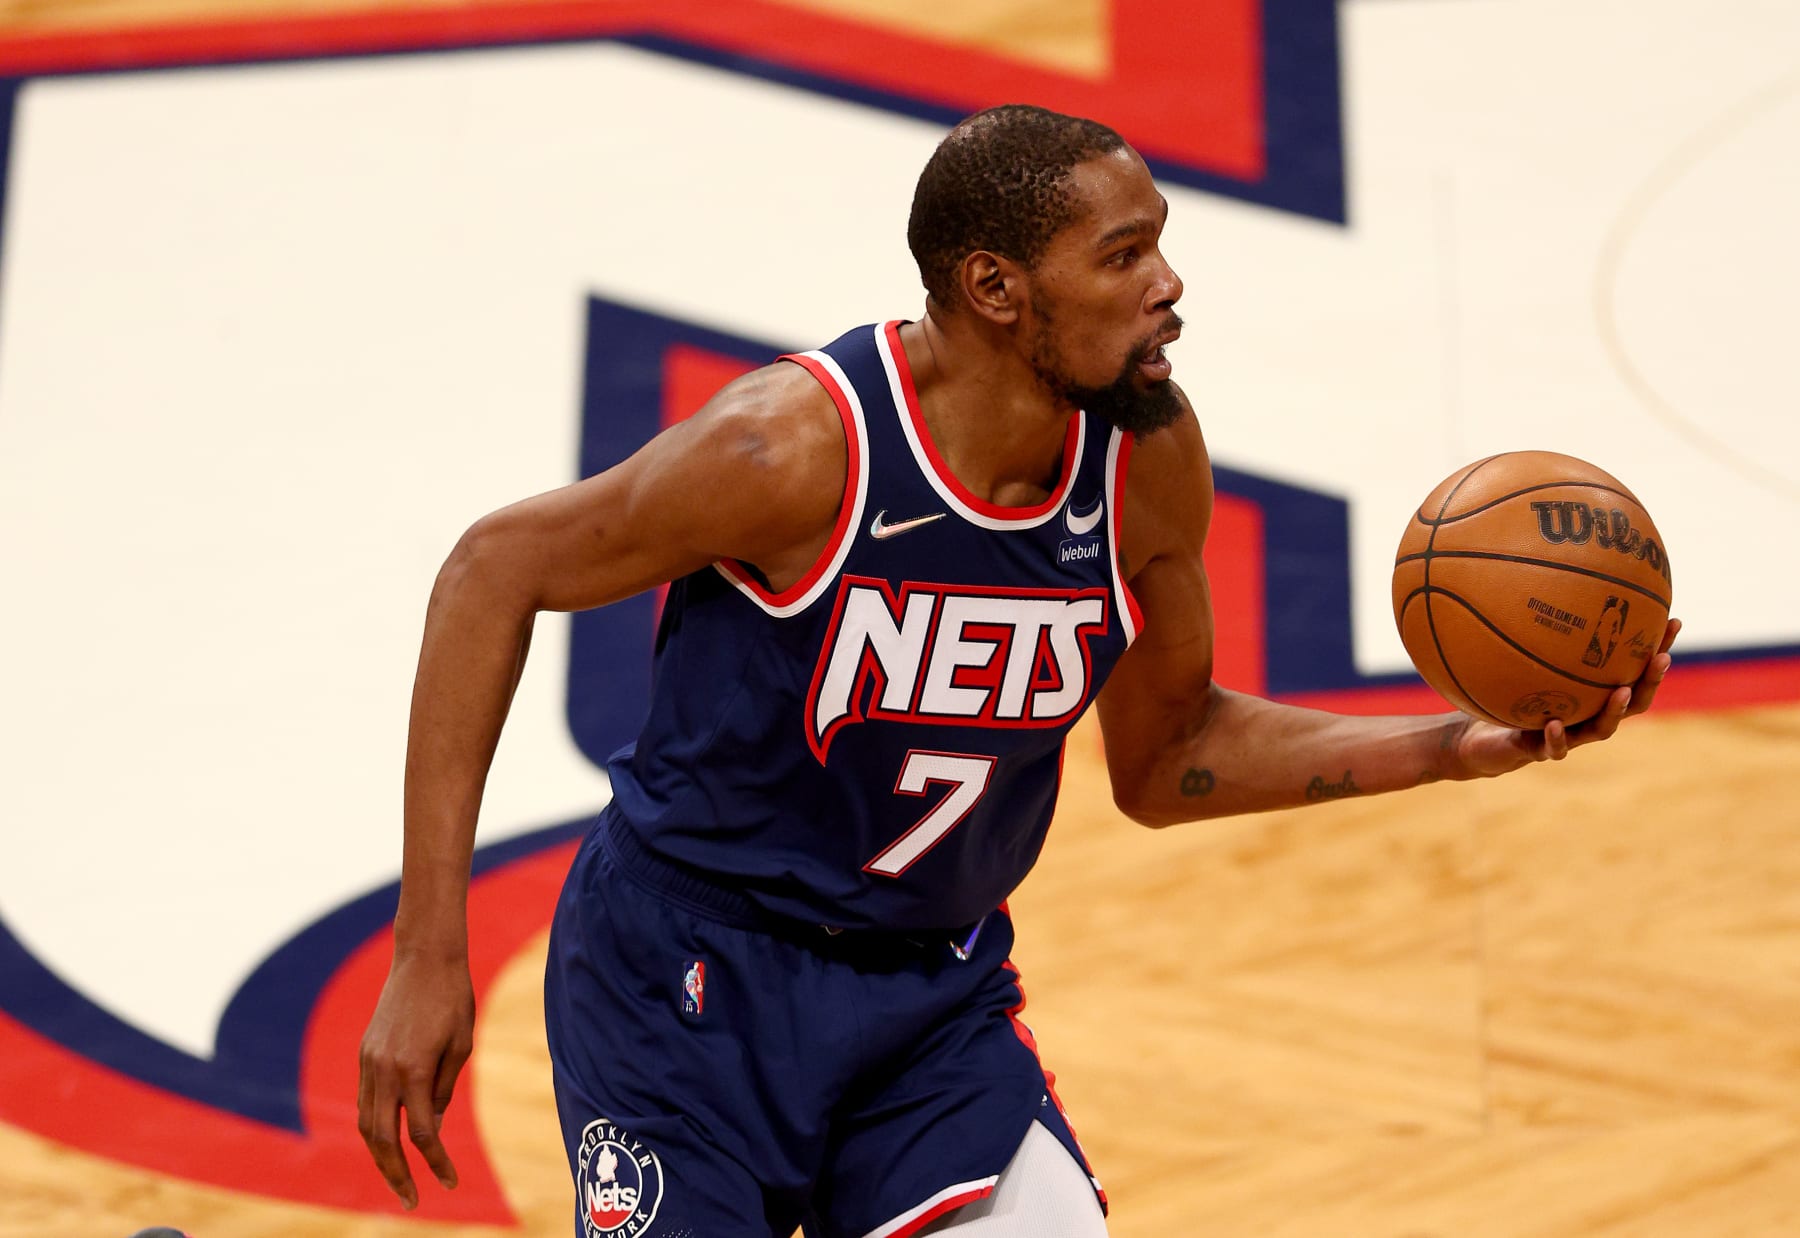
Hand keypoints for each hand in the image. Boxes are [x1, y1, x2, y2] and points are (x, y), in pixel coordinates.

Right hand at [357, 949, 474, 1209]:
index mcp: (415, 1070)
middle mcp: (385, 1070)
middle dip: (396, 1174)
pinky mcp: (365, 1052)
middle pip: (383, 1139)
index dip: (436, 1162)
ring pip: (366, 1122)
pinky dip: (373, 1124)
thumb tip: (433, 1124)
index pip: (423, 1133)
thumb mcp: (461, 1043)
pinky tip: (387, 1138)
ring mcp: (369, 1061)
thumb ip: (444, 1087)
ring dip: (380, 1154)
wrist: (424, 956)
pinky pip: (364, 1099)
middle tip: (411, 1200)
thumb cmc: (454, 997)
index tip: (448, 1182)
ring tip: (398, 1177)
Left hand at [1453, 617, 1680, 777]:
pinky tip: (1554, 723)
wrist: (1485, 737)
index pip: (1636, 670)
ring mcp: (1569, 735)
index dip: (1658, 648)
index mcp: (1595, 693)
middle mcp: (1589, 715)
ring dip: (1614, 710)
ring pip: (1602, 729)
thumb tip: (1548, 578)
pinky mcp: (1541, 750)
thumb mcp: (1524, 656)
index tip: (1674, 621)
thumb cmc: (1512, 692)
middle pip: (1634, 701)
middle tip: (1662, 657)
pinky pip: (1552, 748)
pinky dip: (1556, 737)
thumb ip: (1541, 630)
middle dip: (1650, 680)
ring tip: (1620, 691)